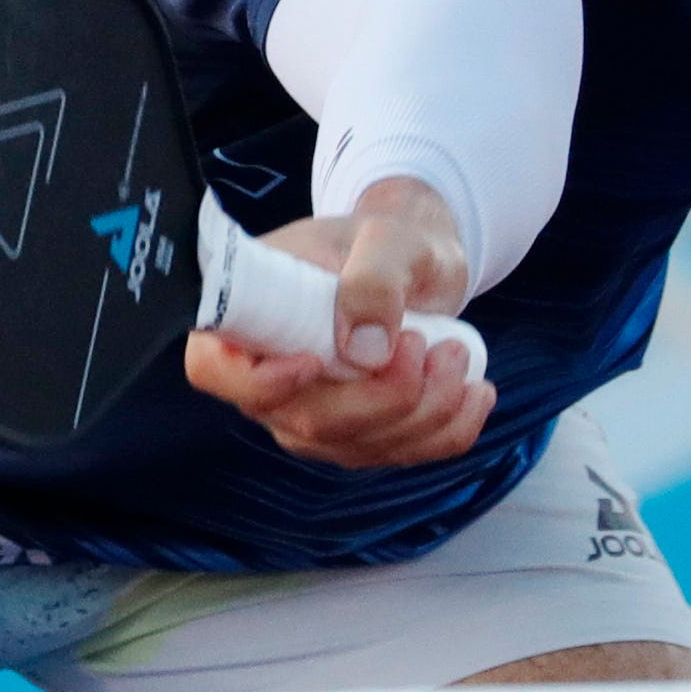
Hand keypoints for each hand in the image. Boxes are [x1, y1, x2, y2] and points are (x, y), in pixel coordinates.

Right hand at [181, 175, 494, 467]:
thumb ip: (374, 277)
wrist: (415, 262)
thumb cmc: (385, 242)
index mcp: (248, 317)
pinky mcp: (358, 437)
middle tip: (427, 342)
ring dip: (426, 410)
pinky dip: (449, 430)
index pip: (214, 369)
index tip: (316, 361)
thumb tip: (364, 348)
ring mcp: (312, 417)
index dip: (257, 381)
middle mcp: (269, 379)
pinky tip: (476, 392)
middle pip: (307, 422)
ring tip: (457, 352)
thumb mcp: (387, 236)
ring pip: (360, 446)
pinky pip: (400, 455)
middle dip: (384, 396)